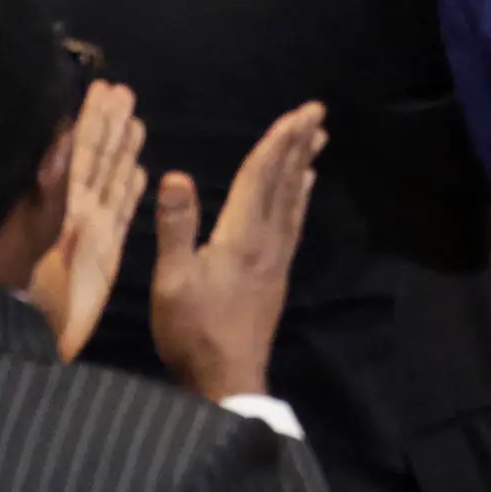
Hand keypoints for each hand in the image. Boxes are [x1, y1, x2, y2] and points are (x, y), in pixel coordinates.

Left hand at [24, 81, 147, 362]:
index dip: (91, 122)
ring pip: (110, 183)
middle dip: (109, 126)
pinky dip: (129, 192)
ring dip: (122, 151)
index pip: (81, 155)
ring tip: (135, 120)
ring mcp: (92, 236)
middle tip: (122, 91)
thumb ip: (51, 195)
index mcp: (63, 209)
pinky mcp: (104, 258)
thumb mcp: (36, 244)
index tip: (101, 90)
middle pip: (97, 162)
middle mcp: (79, 216)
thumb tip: (59, 146)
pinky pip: (120, 215)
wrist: (34, 348)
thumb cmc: (33, 304)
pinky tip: (140, 173)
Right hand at [150, 103, 327, 406]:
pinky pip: (294, 222)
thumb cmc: (193, 331)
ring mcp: (277, 259)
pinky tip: (304, 190)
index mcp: (242, 236)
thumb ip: (175, 226)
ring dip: (303, 166)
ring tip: (317, 139)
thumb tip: (176, 174)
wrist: (227, 380)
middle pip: (285, 182)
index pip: (261, 177)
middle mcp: (268, 241)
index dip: (278, 141)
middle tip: (318, 112)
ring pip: (294, 201)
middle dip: (299, 144)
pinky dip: (300, 197)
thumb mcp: (172, 280)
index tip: (299, 112)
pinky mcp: (277, 275)